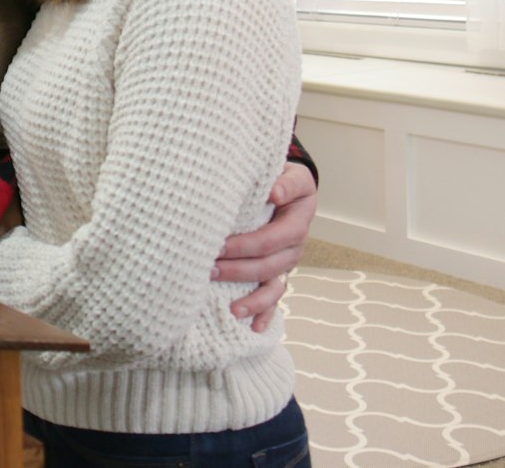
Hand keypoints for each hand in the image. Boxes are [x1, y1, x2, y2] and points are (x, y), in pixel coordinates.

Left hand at [212, 161, 316, 331]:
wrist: (285, 188)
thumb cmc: (280, 179)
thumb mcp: (291, 175)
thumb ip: (285, 182)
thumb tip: (273, 193)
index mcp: (297, 222)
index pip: (271, 238)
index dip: (245, 245)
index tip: (217, 245)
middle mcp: (294, 247)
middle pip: (267, 265)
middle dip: (237, 271)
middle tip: (207, 271)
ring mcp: (286, 263)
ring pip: (273, 287)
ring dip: (253, 300)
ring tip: (231, 311)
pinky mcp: (277, 273)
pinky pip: (275, 298)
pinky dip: (266, 314)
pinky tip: (253, 328)